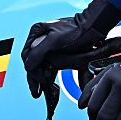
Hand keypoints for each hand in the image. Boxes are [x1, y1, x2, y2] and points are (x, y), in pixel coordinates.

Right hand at [21, 0, 120, 119]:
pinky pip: (49, 64)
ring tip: (42, 91)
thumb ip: (38, 52)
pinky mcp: (57, 49)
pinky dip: (49, 73)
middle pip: (33, 61)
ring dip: (41, 77)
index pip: (27, 55)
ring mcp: (49, 43)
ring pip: (41, 64)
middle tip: (37, 92)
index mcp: (37, 31)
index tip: (38, 81)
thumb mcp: (54, 41)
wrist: (93, 27)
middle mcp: (41, 37)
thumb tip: (28, 66)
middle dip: (35, 77)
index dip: (31, 70)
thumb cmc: (77, 31)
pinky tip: (49, 84)